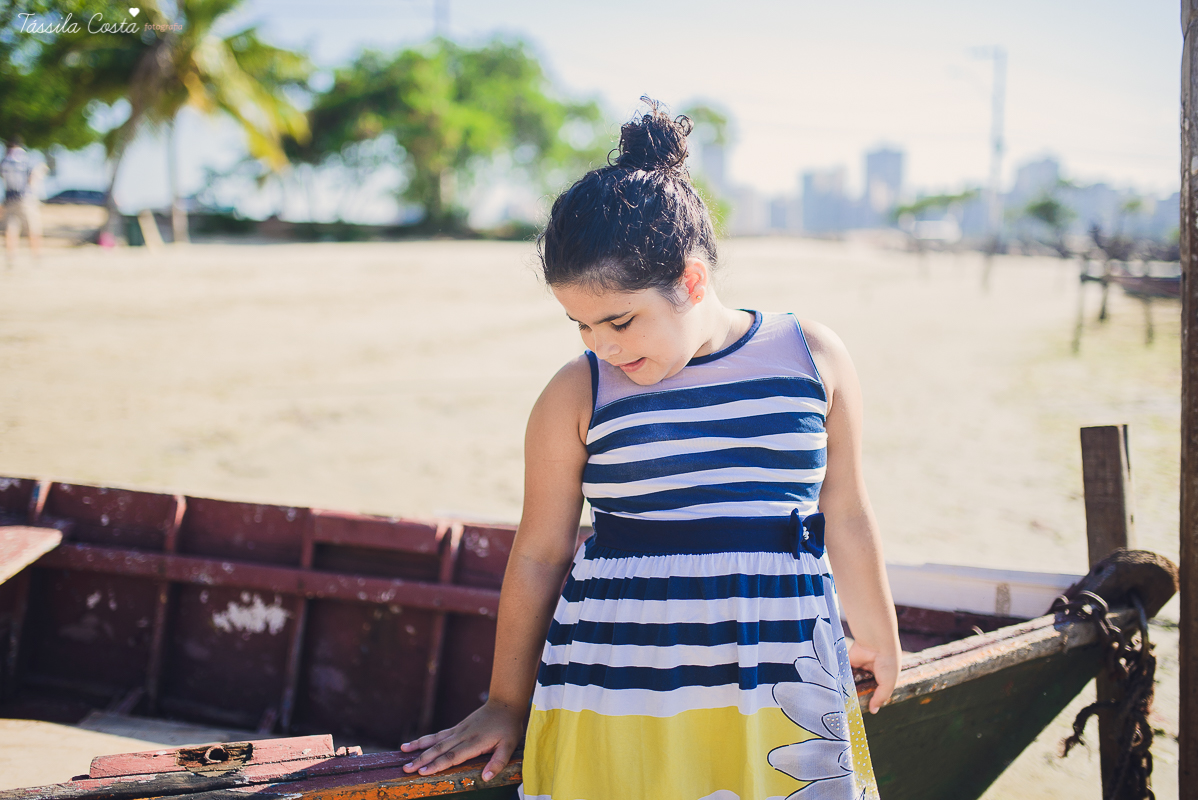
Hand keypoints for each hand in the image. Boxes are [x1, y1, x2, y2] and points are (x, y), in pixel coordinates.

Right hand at [400, 699, 524, 781]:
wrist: (505, 703)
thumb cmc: (508, 726)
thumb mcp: (509, 746)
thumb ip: (498, 762)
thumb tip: (486, 778)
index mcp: (474, 742)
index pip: (452, 756)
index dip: (437, 764)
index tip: (423, 771)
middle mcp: (462, 736)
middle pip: (439, 749)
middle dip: (422, 760)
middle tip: (406, 768)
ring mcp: (458, 730)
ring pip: (435, 740)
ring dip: (419, 746)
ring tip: (402, 751)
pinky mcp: (458, 727)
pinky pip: (439, 734)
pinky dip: (426, 739)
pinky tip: (415, 743)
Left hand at [847, 639, 899, 713]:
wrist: (877, 643)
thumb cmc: (887, 663)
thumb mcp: (888, 684)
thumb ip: (880, 698)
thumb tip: (873, 711)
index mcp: (883, 677)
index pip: (876, 692)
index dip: (871, 700)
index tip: (864, 710)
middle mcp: (871, 672)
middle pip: (863, 687)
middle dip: (858, 695)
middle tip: (851, 707)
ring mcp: (860, 666)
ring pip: (852, 680)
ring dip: (849, 688)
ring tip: (843, 700)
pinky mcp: (849, 661)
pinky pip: (844, 672)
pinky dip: (841, 678)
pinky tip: (838, 688)